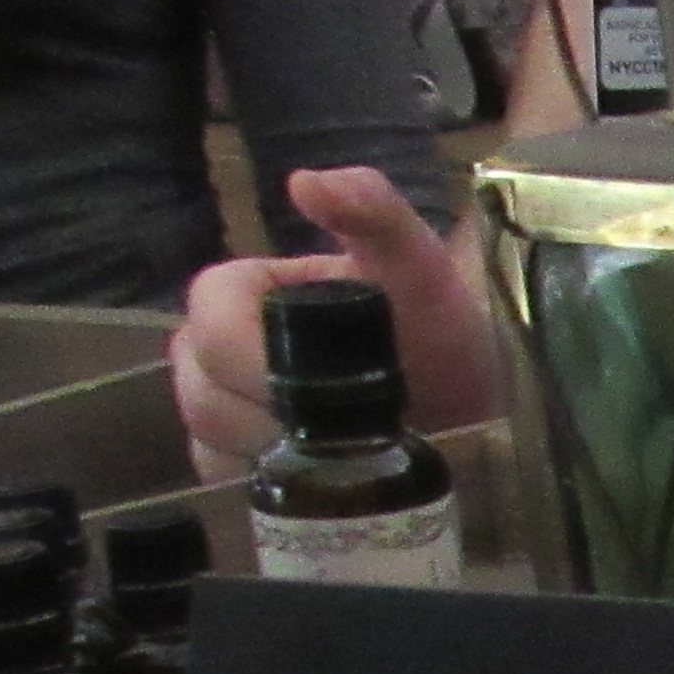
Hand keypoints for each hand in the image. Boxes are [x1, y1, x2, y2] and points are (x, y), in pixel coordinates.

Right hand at [168, 167, 497, 469]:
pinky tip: (321, 490)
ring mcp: (223, 413)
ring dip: (267, 460)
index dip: (249, 360)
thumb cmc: (434, 319)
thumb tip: (306, 182)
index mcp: (238, 294)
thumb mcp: (413, 258)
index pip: (209, 323)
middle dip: (263, 418)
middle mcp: (214, 353)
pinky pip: (226, 487)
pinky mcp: (241, 468)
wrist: (472, 389)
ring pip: (208, 444)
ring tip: (338, 461)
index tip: (312, 391)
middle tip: (336, 436)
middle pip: (201, 392)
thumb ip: (370, 206)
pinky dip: (267, 492)